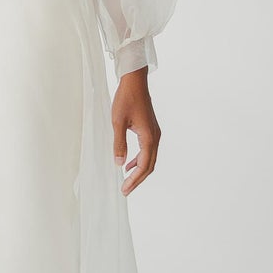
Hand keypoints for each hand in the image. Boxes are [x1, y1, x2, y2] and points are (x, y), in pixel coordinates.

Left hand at [111, 68, 159, 193]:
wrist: (135, 82)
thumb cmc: (126, 99)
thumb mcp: (118, 122)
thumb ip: (119, 144)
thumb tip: (119, 164)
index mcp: (149, 138)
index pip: (144, 166)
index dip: (134, 180)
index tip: (124, 189)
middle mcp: (155, 137)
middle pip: (149, 165)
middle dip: (138, 179)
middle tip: (125, 190)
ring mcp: (155, 134)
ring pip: (150, 159)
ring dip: (139, 171)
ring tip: (127, 180)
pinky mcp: (151, 130)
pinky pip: (148, 151)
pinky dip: (140, 160)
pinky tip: (129, 163)